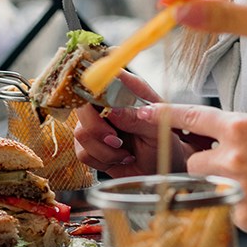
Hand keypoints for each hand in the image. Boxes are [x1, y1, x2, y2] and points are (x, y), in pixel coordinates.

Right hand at [71, 73, 196, 177]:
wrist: (162, 171)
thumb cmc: (165, 146)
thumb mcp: (157, 132)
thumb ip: (137, 120)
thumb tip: (113, 110)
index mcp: (128, 91)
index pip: (104, 75)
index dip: (94, 82)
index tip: (100, 100)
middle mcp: (109, 105)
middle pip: (82, 105)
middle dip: (96, 128)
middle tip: (117, 140)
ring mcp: (98, 124)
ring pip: (81, 133)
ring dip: (105, 150)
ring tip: (126, 153)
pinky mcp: (92, 144)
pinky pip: (82, 153)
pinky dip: (102, 160)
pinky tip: (119, 159)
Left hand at [167, 104, 246, 238]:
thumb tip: (233, 128)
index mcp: (242, 127)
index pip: (191, 117)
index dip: (164, 115)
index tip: (144, 114)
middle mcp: (233, 158)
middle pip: (195, 160)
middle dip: (210, 162)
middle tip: (238, 166)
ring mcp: (237, 190)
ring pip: (209, 187)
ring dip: (224, 185)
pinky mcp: (245, 218)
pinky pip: (229, 210)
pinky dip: (244, 207)